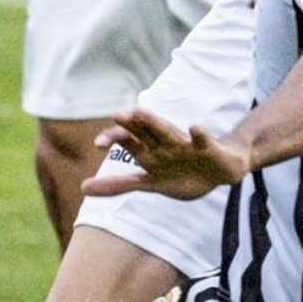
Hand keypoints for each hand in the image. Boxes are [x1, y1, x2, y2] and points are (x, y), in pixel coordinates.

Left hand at [81, 106, 249, 202]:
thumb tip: (82, 189)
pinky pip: (202, 141)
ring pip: (166, 132)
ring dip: (153, 122)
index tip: (97, 145)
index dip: (113, 139)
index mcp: (149, 151)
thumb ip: (117, 185)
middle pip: (144, 132)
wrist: (220, 171)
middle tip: (117, 115)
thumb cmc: (180, 173)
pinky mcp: (206, 148)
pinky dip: (199, 135)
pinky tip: (194, 128)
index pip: (127, 140)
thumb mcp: (149, 182)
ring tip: (140, 112)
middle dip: (131, 125)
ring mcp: (184, 145)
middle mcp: (163, 144)